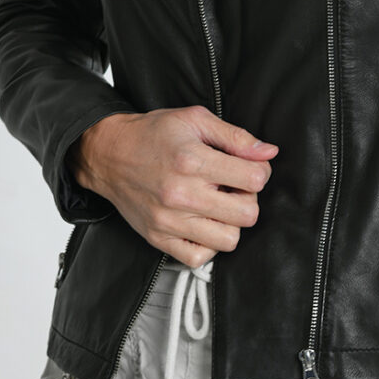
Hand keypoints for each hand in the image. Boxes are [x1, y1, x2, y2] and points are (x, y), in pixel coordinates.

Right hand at [68, 105, 278, 267]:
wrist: (109, 154)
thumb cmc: (153, 133)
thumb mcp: (195, 119)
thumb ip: (236, 136)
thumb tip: (268, 152)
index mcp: (192, 160)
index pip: (254, 179)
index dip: (260, 170)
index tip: (249, 166)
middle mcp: (181, 194)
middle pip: (247, 214)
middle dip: (249, 198)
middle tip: (235, 186)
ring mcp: (169, 221)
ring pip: (228, 240)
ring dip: (231, 222)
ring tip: (219, 204)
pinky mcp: (158, 239)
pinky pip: (199, 259)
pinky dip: (208, 245)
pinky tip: (204, 223)